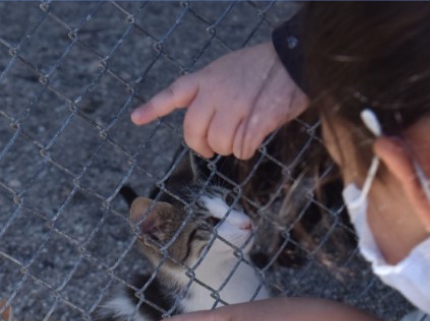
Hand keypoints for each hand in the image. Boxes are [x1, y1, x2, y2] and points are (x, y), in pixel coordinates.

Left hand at [131, 42, 308, 159]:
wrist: (293, 59)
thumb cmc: (262, 68)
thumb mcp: (227, 70)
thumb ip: (210, 92)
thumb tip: (205, 123)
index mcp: (205, 78)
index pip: (173, 94)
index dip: (153, 108)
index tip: (135, 119)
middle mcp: (215, 92)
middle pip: (193, 131)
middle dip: (202, 146)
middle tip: (210, 150)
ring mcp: (235, 106)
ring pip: (219, 143)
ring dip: (228, 148)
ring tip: (239, 139)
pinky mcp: (256, 120)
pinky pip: (242, 148)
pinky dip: (246, 151)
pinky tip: (253, 142)